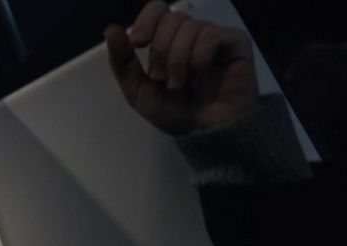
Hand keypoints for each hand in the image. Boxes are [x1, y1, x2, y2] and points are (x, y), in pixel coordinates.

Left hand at [105, 0, 259, 135]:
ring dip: (178, 60)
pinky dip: (200, 58)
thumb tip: (112, 29)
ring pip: (189, 27)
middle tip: (163, 78)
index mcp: (170, 39)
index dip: (147, 21)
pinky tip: (202, 76)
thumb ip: (123, 61)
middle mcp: (192, 33)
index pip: (158, 9)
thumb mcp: (138, 89)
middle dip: (161, 51)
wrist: (202, 133)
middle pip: (171, 18)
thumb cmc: (174, 113)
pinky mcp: (235, 42)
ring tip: (180, 84)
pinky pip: (211, 35)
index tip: (138, 43)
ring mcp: (214, 36)